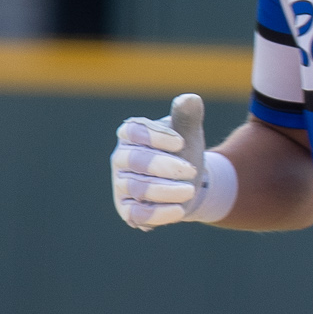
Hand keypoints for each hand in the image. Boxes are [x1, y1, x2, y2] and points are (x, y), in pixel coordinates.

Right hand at [112, 94, 209, 229]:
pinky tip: (178, 212)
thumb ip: (187, 116)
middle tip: (191, 170)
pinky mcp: (127, 210)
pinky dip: (157, 214)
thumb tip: (190, 99)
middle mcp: (121, 159)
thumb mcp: (188, 132)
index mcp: (130, 134)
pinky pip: (136, 214)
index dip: (156, 137)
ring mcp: (121, 185)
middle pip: (135, 161)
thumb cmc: (182, 152)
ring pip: (137, 188)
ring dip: (165, 190)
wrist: (188, 182)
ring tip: (190, 190)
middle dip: (164, 166)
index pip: (134, 132)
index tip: (181, 142)